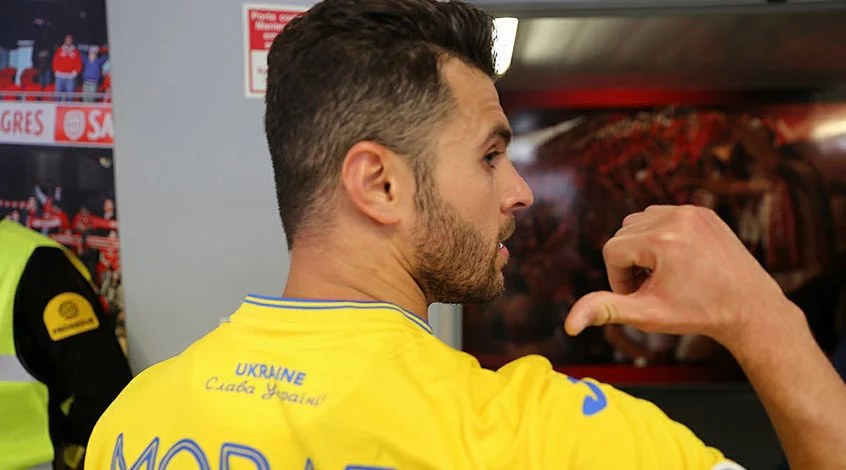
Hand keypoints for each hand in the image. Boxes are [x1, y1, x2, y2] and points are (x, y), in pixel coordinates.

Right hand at [565, 205, 792, 353]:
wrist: (750, 307)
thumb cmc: (697, 314)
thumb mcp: (648, 314)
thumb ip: (606, 310)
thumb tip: (569, 324)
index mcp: (662, 240)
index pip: (612, 250)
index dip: (618, 278)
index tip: (638, 297)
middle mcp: (677, 218)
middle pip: (624, 234)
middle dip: (630, 262)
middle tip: (650, 288)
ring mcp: (693, 211)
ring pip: (640, 222)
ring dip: (642, 247)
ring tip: (662, 275)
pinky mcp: (704, 211)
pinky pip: (663, 217)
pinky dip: (660, 236)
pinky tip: (676, 262)